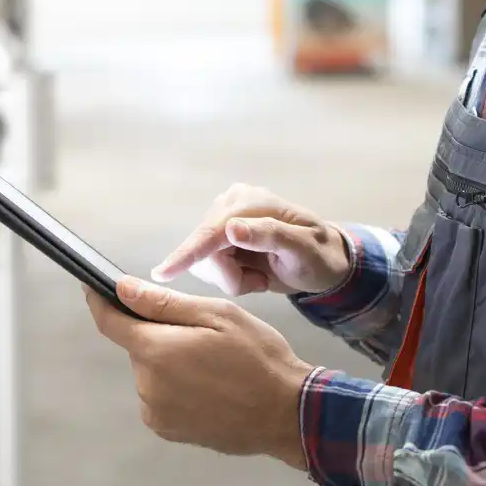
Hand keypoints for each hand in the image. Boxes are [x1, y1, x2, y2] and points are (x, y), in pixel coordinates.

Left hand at [85, 278, 313, 469]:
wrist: (286, 414)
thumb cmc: (258, 358)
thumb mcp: (217, 315)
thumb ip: (163, 303)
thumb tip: (122, 288)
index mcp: (156, 351)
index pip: (109, 322)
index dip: (99, 301)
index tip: (93, 287)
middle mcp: (147, 385)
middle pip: (138, 347)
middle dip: (160, 334)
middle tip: (202, 335)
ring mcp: (156, 412)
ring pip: (151, 371)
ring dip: (170, 362)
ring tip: (213, 366)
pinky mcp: (168, 430)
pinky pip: (161, 396)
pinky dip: (176, 387)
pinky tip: (209, 387)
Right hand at [152, 183, 352, 295]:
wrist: (323, 263)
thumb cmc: (319, 256)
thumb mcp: (303, 248)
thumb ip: (269, 235)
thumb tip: (232, 228)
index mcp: (250, 202)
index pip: (212, 231)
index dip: (188, 254)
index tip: (162, 273)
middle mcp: (230, 205)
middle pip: (204, 251)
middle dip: (229, 276)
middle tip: (261, 283)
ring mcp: (223, 221)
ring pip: (205, 263)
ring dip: (232, 278)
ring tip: (261, 277)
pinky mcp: (219, 239)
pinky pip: (210, 268)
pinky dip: (231, 278)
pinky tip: (253, 273)